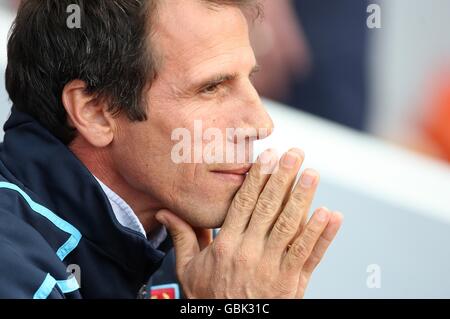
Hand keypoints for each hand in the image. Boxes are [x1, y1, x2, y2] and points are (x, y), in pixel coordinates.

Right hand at [156, 148, 342, 297]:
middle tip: (294, 154)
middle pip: (269, 209)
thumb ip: (182, 237)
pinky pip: (309, 255)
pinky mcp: (292, 283)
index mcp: (226, 246)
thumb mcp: (189, 269)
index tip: (267, 157)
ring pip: (291, 227)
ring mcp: (274, 268)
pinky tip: (331, 215)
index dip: (257, 179)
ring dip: (304, 198)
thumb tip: (164, 213)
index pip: (244, 204)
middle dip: (283, 178)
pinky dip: (322, 235)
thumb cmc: (211, 299)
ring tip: (313, 174)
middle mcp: (251, 253)